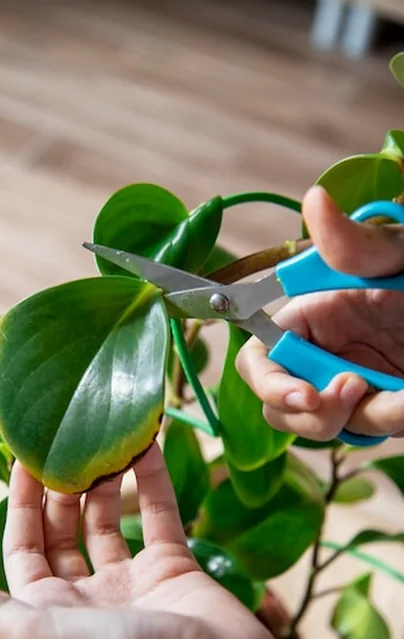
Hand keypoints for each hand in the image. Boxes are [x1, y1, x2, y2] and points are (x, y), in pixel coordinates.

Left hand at [0, 444, 280, 638]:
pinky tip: (146, 443)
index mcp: (50, 612)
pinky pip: (158, 513)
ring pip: (110, 517)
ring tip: (103, 436)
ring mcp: (133, 580)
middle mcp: (87, 595)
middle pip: (65, 529)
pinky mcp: (174, 565)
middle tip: (66, 439)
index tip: (25, 457)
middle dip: (61, 486)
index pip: (24, 547)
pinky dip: (151, 478)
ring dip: (105, 478)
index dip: (21, 503)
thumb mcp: (32, 636)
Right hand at [237, 186, 403, 440]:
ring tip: (402, 398)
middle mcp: (324, 354)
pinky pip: (371, 426)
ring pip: (324, 425)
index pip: (261, 359)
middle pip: (282, 405)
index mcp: (313, 318)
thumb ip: (358, 243)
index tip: (306, 396)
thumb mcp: (400, 256)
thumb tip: (315, 200)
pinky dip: (391, 418)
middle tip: (357, 392)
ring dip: (359, 417)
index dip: (269, 383)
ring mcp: (353, 384)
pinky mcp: (382, 405)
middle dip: (311, 415)